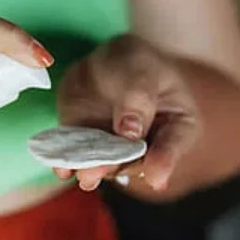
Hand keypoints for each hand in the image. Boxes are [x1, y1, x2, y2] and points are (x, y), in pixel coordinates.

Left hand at [56, 34, 200, 196]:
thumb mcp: (140, 67)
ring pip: (106, 165)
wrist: (103, 62)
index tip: (155, 177)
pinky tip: (62, 169)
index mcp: (176, 124)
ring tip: (85, 174)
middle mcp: (147, 146)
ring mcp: (115, 150)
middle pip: (136, 161)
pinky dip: (69, 165)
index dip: (164, 161)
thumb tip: (131, 132)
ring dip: (94, 170)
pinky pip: (78, 159)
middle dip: (119, 167)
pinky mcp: (85, 148)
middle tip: (105, 170)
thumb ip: (138, 96)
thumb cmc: (134, 62)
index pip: (173, 145)